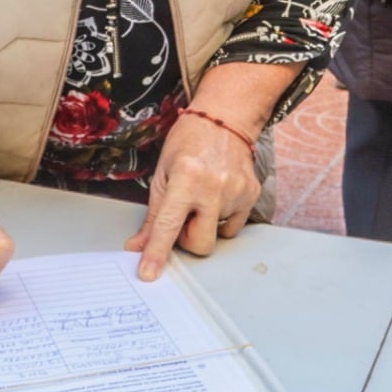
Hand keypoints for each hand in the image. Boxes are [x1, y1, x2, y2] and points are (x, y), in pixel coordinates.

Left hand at [127, 112, 261, 279]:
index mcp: (186, 178)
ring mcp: (237, 191)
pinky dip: (223, 217)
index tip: (149, 273)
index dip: (156, 252)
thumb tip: (139, 246)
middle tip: (184, 216)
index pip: (168, 225)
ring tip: (204, 194)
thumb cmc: (189, 141)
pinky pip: (234, 225)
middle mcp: (214, 187)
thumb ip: (153, 214)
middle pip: (200, 244)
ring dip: (206, 224)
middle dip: (188, 240)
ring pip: (217, 235)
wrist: (225, 118)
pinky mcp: (252, 194)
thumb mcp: (162, 173)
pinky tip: (219, 193)